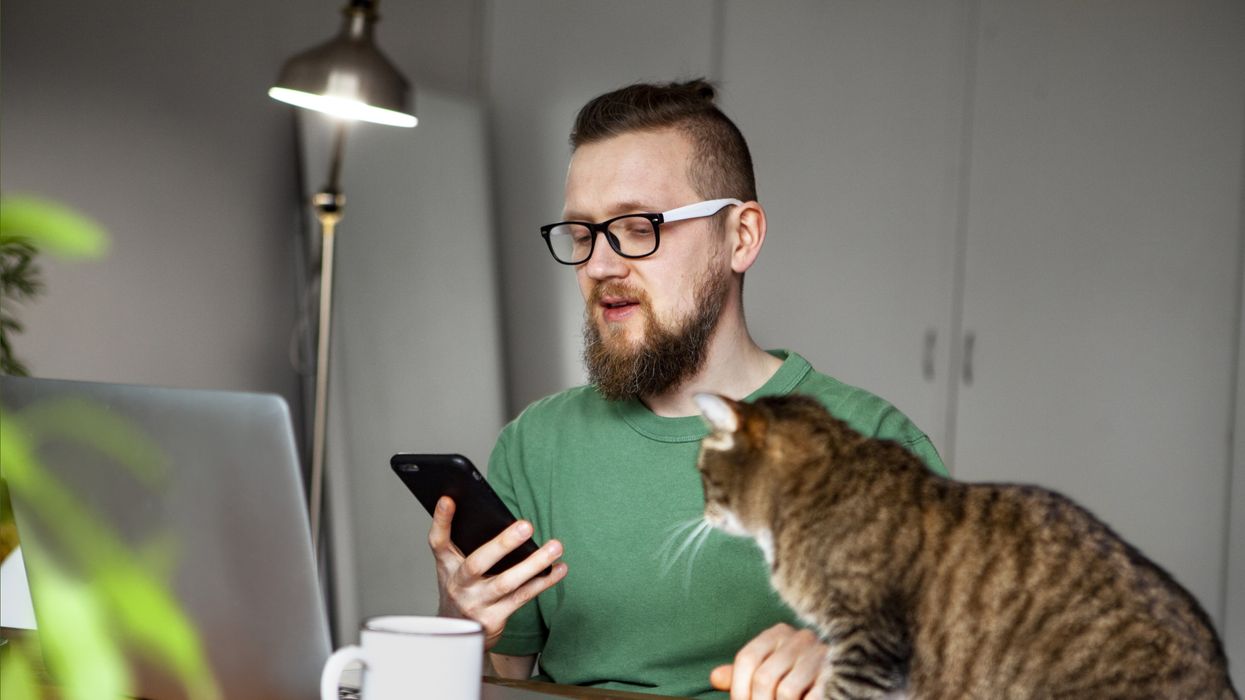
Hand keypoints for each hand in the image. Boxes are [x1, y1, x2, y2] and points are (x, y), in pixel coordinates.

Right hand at [428, 496, 567, 649]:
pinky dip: (544, 581)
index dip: (441, 521)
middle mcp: (457, 585)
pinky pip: (522, 597)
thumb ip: (472, 545)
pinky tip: (560, 568)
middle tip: (526, 525)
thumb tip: (507, 521)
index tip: (448, 499)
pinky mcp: (493, 619)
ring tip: (556, 546)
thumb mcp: (458, 567)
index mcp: (446, 566)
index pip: (438, 541)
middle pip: (477, 563)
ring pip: (506, 583)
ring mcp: (475, 604)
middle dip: (502, 544)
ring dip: (534, 564)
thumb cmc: (465, 588)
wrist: (460, 635)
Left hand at [710, 623, 827, 699]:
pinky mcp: (838, 676)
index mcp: (778, 633)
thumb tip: (715, 677)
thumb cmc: (799, 676)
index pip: (747, 658)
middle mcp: (800, 639)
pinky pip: (812, 699)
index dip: (737, 688)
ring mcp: (821, 656)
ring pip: (786, 691)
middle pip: (764, 677)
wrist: (845, 678)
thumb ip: (742, 674)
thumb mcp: (771, 669)